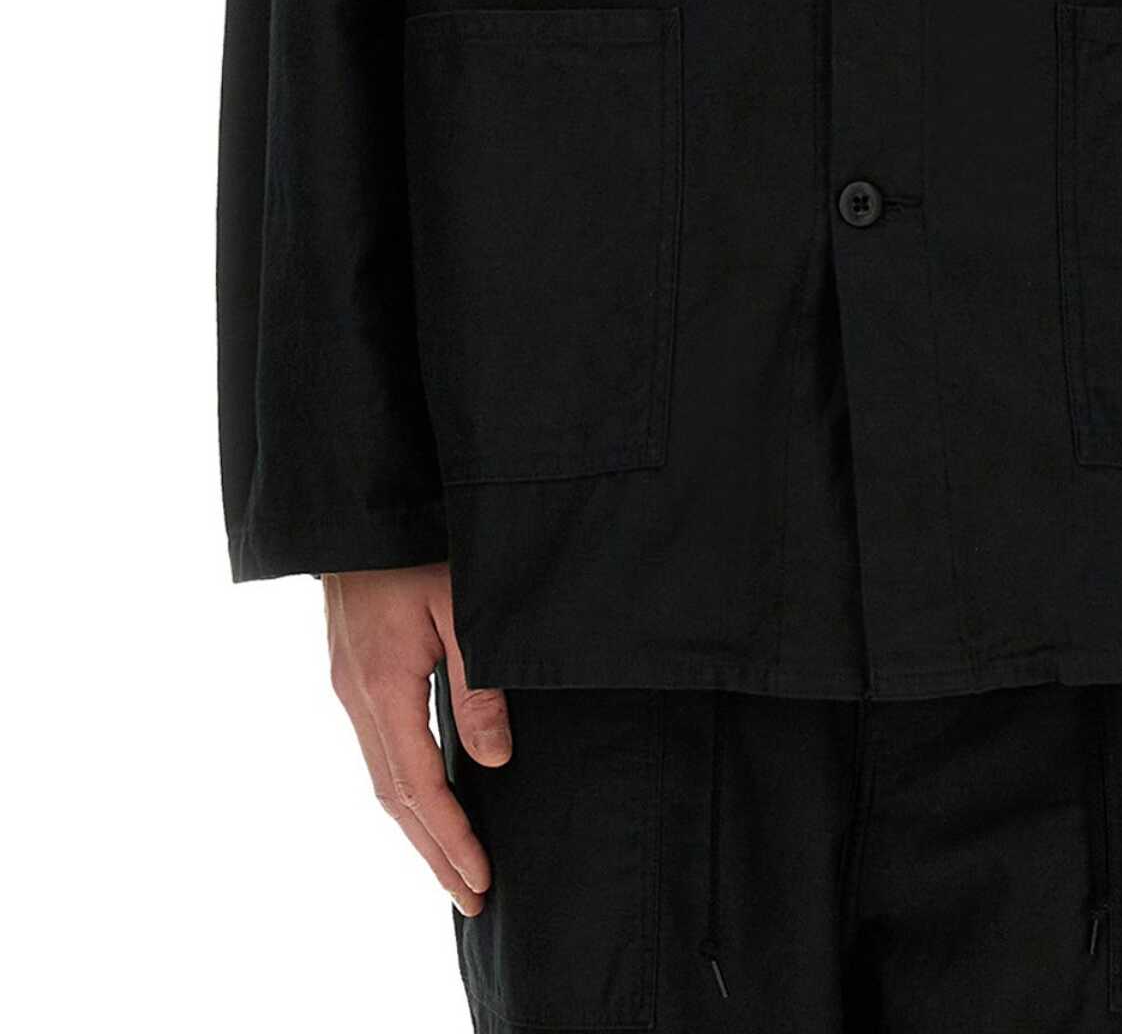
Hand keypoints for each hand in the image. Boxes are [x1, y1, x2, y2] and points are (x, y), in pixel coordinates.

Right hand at [324, 560, 513, 914]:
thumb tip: (494, 761)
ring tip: (454, 865)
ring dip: (417, 826)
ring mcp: (348, 685)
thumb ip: (477, 685)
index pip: (418, 786)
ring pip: (381, 777)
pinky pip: (378, 748)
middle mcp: (356, 695)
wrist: (358, 503)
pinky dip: (404, 789)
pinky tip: (427, 802)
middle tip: (471, 897)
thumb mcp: (461, 607)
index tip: (479, 879)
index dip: (450, 838)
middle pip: (393, 797)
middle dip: (432, 852)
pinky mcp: (352, 672)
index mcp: (382, 685)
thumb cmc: (418, 544)